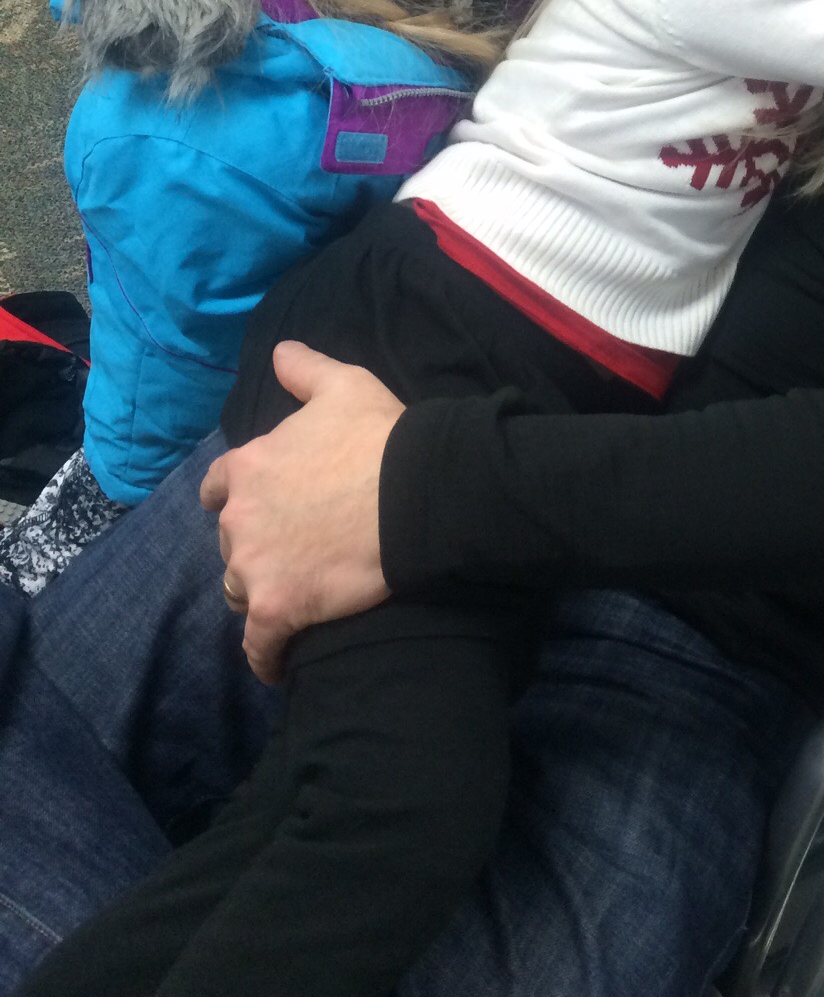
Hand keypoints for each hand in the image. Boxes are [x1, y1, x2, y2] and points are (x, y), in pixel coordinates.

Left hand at [200, 341, 402, 684]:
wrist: (415, 492)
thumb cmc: (381, 437)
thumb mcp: (344, 386)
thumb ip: (305, 370)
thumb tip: (280, 351)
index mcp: (248, 466)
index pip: (217, 488)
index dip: (235, 499)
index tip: (258, 509)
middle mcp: (238, 518)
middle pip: (230, 544)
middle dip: (254, 547)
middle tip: (293, 550)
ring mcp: (253, 565)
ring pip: (240, 590)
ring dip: (259, 593)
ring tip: (293, 598)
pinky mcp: (277, 608)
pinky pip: (258, 646)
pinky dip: (266, 656)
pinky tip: (278, 663)